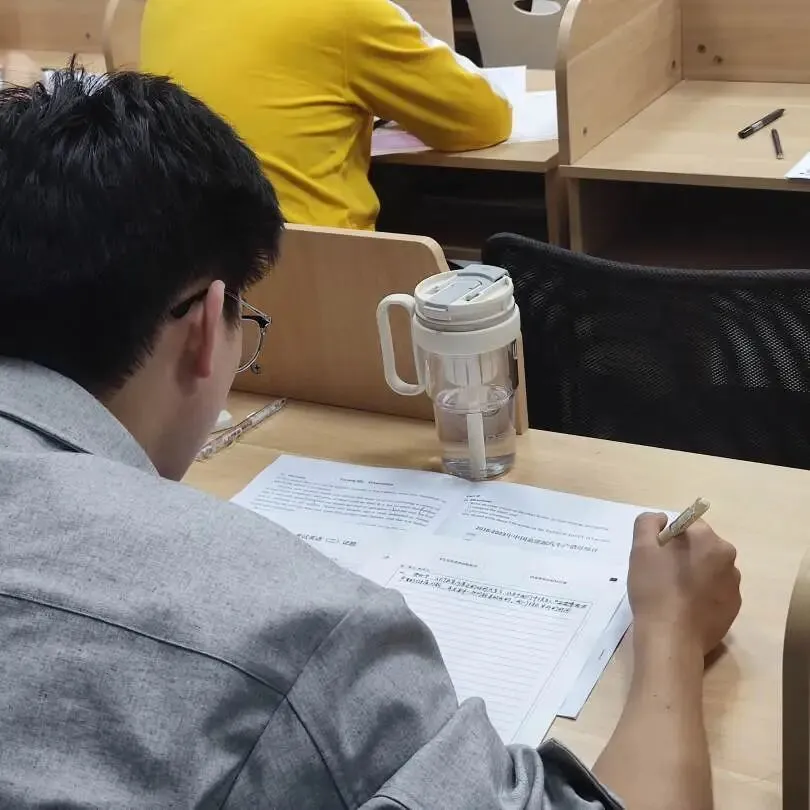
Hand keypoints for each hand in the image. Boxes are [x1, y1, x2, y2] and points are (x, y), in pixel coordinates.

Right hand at [628, 513, 741, 656]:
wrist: (671, 639)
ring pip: (709, 569)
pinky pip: (715, 592)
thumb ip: (648, 523)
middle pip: (701, 546)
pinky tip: (684, 607)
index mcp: (709, 541)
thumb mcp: (641, 549)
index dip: (669, 536)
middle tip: (661, 572)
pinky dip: (702, 594)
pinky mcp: (733, 609)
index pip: (688, 524)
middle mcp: (729, 560)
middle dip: (683, 554)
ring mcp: (734, 586)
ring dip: (694, 573)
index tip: (656, 553)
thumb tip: (662, 519)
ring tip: (673, 592)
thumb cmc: (655, 589)